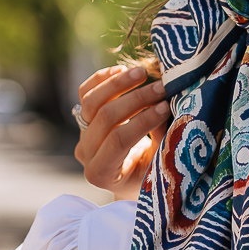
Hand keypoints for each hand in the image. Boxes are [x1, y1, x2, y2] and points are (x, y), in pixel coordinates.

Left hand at [75, 62, 169, 197]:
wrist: (130, 179)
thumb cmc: (149, 176)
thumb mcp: (158, 164)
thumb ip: (160, 139)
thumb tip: (166, 105)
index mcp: (101, 173)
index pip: (119, 141)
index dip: (142, 121)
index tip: (165, 106)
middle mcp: (86, 153)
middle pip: (105, 117)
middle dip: (136, 99)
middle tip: (162, 88)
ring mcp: (81, 135)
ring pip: (91, 101)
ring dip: (118, 84)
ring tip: (142, 73)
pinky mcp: (83, 119)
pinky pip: (85, 93)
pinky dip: (102, 79)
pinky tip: (122, 70)